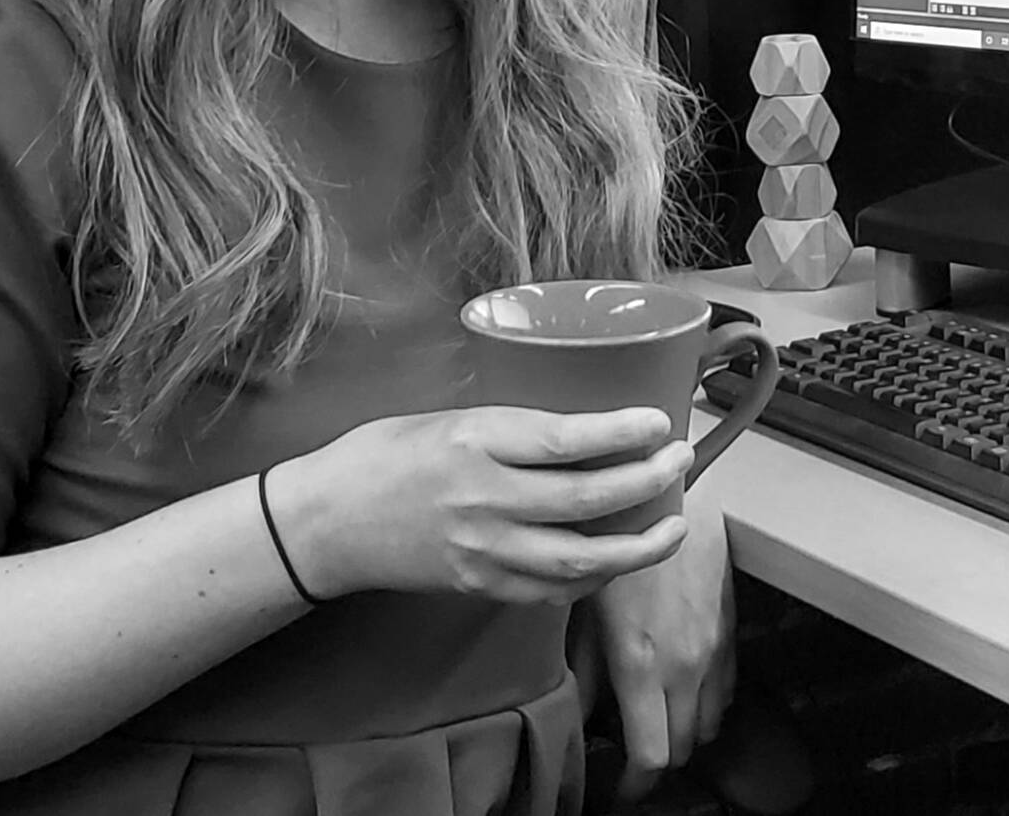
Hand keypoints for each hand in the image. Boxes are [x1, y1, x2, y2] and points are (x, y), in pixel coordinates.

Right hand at [266, 406, 691, 604]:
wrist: (327, 522)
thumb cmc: (385, 455)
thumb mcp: (448, 418)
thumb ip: (513, 428)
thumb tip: (588, 426)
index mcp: (475, 443)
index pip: (566, 440)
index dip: (622, 432)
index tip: (660, 421)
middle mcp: (484, 499)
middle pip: (585, 499)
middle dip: (647, 482)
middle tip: (681, 462)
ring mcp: (483, 550)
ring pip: (579, 557)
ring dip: (637, 546)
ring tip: (673, 526)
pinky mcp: (480, 585)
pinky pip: (552, 588)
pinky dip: (594, 577)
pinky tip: (619, 560)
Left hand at [586, 493, 734, 803]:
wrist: (670, 494)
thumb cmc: (617, 541)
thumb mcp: (584, 607)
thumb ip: (583, 668)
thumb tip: (580, 709)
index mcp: (641, 666)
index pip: (652, 755)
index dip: (635, 783)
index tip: (621, 786)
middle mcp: (684, 666)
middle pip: (683, 747)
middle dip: (657, 759)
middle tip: (632, 753)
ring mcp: (713, 650)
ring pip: (709, 723)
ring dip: (685, 733)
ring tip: (657, 721)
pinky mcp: (730, 631)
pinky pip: (726, 689)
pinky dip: (707, 703)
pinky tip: (684, 690)